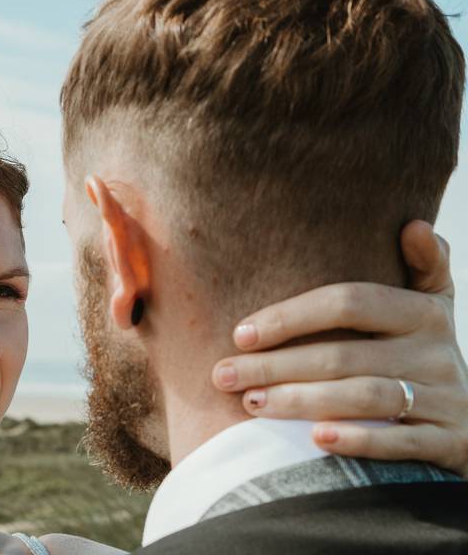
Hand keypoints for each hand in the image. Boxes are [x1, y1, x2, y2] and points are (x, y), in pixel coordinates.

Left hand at [211, 220, 467, 476]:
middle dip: (276, 366)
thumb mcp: (427, 306)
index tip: (240, 333)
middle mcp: (438, 352)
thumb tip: (413, 225)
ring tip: (252, 403)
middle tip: (224, 375)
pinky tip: (314, 439)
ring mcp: (447, 399)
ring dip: (302, 401)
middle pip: (344, 355)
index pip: (348, 302)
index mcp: (425, 311)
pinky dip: (358, 440)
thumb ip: (419, 266)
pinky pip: (400, 442)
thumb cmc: (419, 355)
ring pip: (366, 398)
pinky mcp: (451, 443)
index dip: (291, 317)